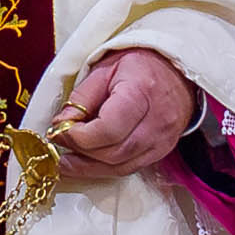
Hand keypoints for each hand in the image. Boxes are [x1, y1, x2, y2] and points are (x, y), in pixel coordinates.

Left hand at [46, 48, 195, 181]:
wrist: (176, 71)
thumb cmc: (139, 66)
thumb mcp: (105, 69)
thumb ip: (82, 98)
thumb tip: (61, 124)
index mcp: (142, 93)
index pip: (108, 129)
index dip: (79, 136)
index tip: (59, 130)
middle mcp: (157, 121)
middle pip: (113, 153)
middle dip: (80, 153)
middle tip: (58, 144)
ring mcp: (162, 140)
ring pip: (120, 167)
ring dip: (89, 167)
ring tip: (66, 161)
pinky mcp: (162, 151)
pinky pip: (129, 168)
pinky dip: (105, 168)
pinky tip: (87, 162)